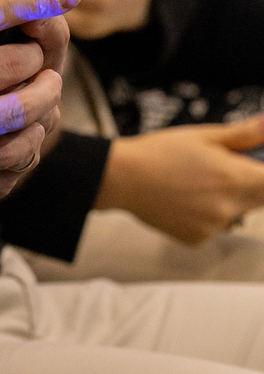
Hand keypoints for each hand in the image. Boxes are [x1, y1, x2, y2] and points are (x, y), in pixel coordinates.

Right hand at [97, 116, 263, 243]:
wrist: (123, 178)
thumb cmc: (158, 153)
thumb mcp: (202, 135)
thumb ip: (241, 135)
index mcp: (235, 178)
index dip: (263, 172)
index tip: (254, 165)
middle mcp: (229, 207)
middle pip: (259, 200)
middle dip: (248, 184)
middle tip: (221, 169)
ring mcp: (214, 227)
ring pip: (236, 214)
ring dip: (227, 201)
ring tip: (196, 184)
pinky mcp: (198, 239)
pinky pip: (214, 227)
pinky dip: (207, 215)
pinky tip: (185, 199)